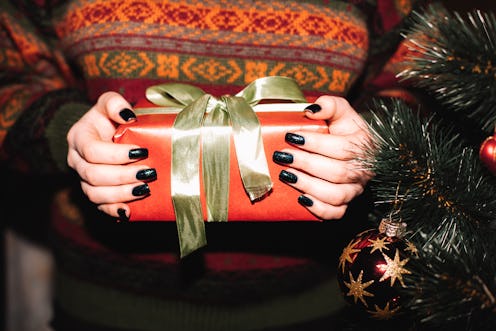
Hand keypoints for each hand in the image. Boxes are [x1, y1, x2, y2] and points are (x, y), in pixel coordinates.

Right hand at [67, 92, 155, 219]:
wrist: (101, 134)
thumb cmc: (107, 118)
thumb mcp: (109, 104)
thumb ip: (115, 104)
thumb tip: (129, 117)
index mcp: (79, 138)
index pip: (92, 151)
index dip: (116, 154)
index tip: (142, 152)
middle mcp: (77, 160)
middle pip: (93, 175)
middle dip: (123, 176)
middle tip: (149, 173)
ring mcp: (83, 179)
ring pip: (95, 194)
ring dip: (121, 194)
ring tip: (145, 189)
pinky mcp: (94, 192)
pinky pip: (99, 207)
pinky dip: (113, 211)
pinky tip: (128, 213)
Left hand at [273, 96, 371, 219]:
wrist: (353, 151)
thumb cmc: (343, 130)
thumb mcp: (341, 112)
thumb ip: (330, 105)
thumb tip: (310, 111)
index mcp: (365, 145)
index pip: (343, 148)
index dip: (316, 144)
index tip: (291, 137)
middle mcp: (364, 170)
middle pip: (337, 172)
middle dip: (306, 164)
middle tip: (282, 155)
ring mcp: (355, 189)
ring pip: (336, 195)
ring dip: (308, 185)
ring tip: (286, 174)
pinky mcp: (345, 204)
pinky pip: (336, 213)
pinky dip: (319, 209)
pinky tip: (301, 199)